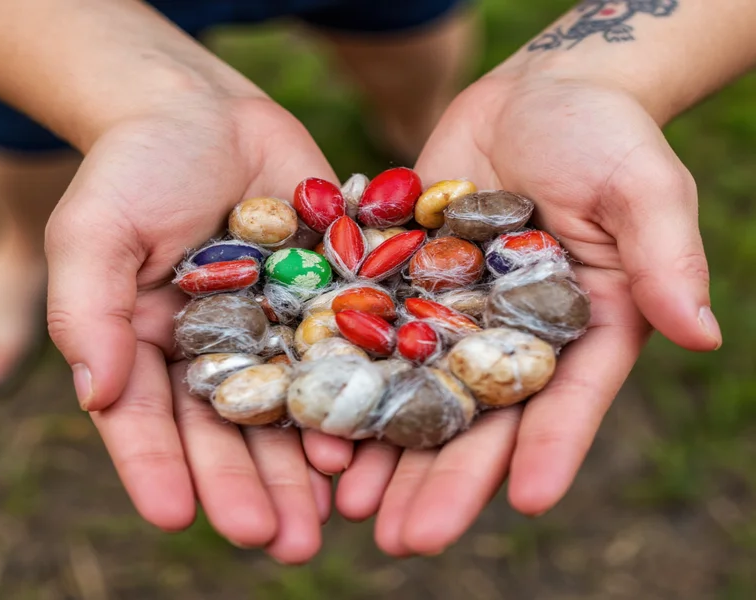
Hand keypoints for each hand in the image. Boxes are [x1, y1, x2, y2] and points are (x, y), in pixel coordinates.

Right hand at [45, 91, 352, 563]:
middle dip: (252, 488)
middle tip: (276, 541)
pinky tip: (367, 441)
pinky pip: (342, 356)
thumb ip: (89, 310)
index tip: (176, 517)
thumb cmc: (135, 166)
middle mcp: (218, 352)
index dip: (160, 469)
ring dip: (308, 466)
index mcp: (152, 349)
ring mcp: (275, 331)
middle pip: (232, 432)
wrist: (206, 110)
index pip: (150, 421)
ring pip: (292, 410)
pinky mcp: (327, 299)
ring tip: (325, 517)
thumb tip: (98, 394)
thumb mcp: (94, 230)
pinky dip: (354, 397)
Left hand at [334, 71, 721, 555]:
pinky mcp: (404, 285)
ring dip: (386, 451)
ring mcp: (453, 315)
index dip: (551, 448)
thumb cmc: (604, 134)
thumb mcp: (643, 187)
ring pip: (416, 394)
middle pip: (480, 418)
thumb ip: (663, 257)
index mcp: (580, 329)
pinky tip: (318, 426)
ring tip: (350, 507)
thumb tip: (702, 333)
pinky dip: (348, 380)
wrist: (533, 95)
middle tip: (410, 538)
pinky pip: (373, 340)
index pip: (568, 399)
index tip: (529, 500)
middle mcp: (511, 336)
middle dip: (447, 479)